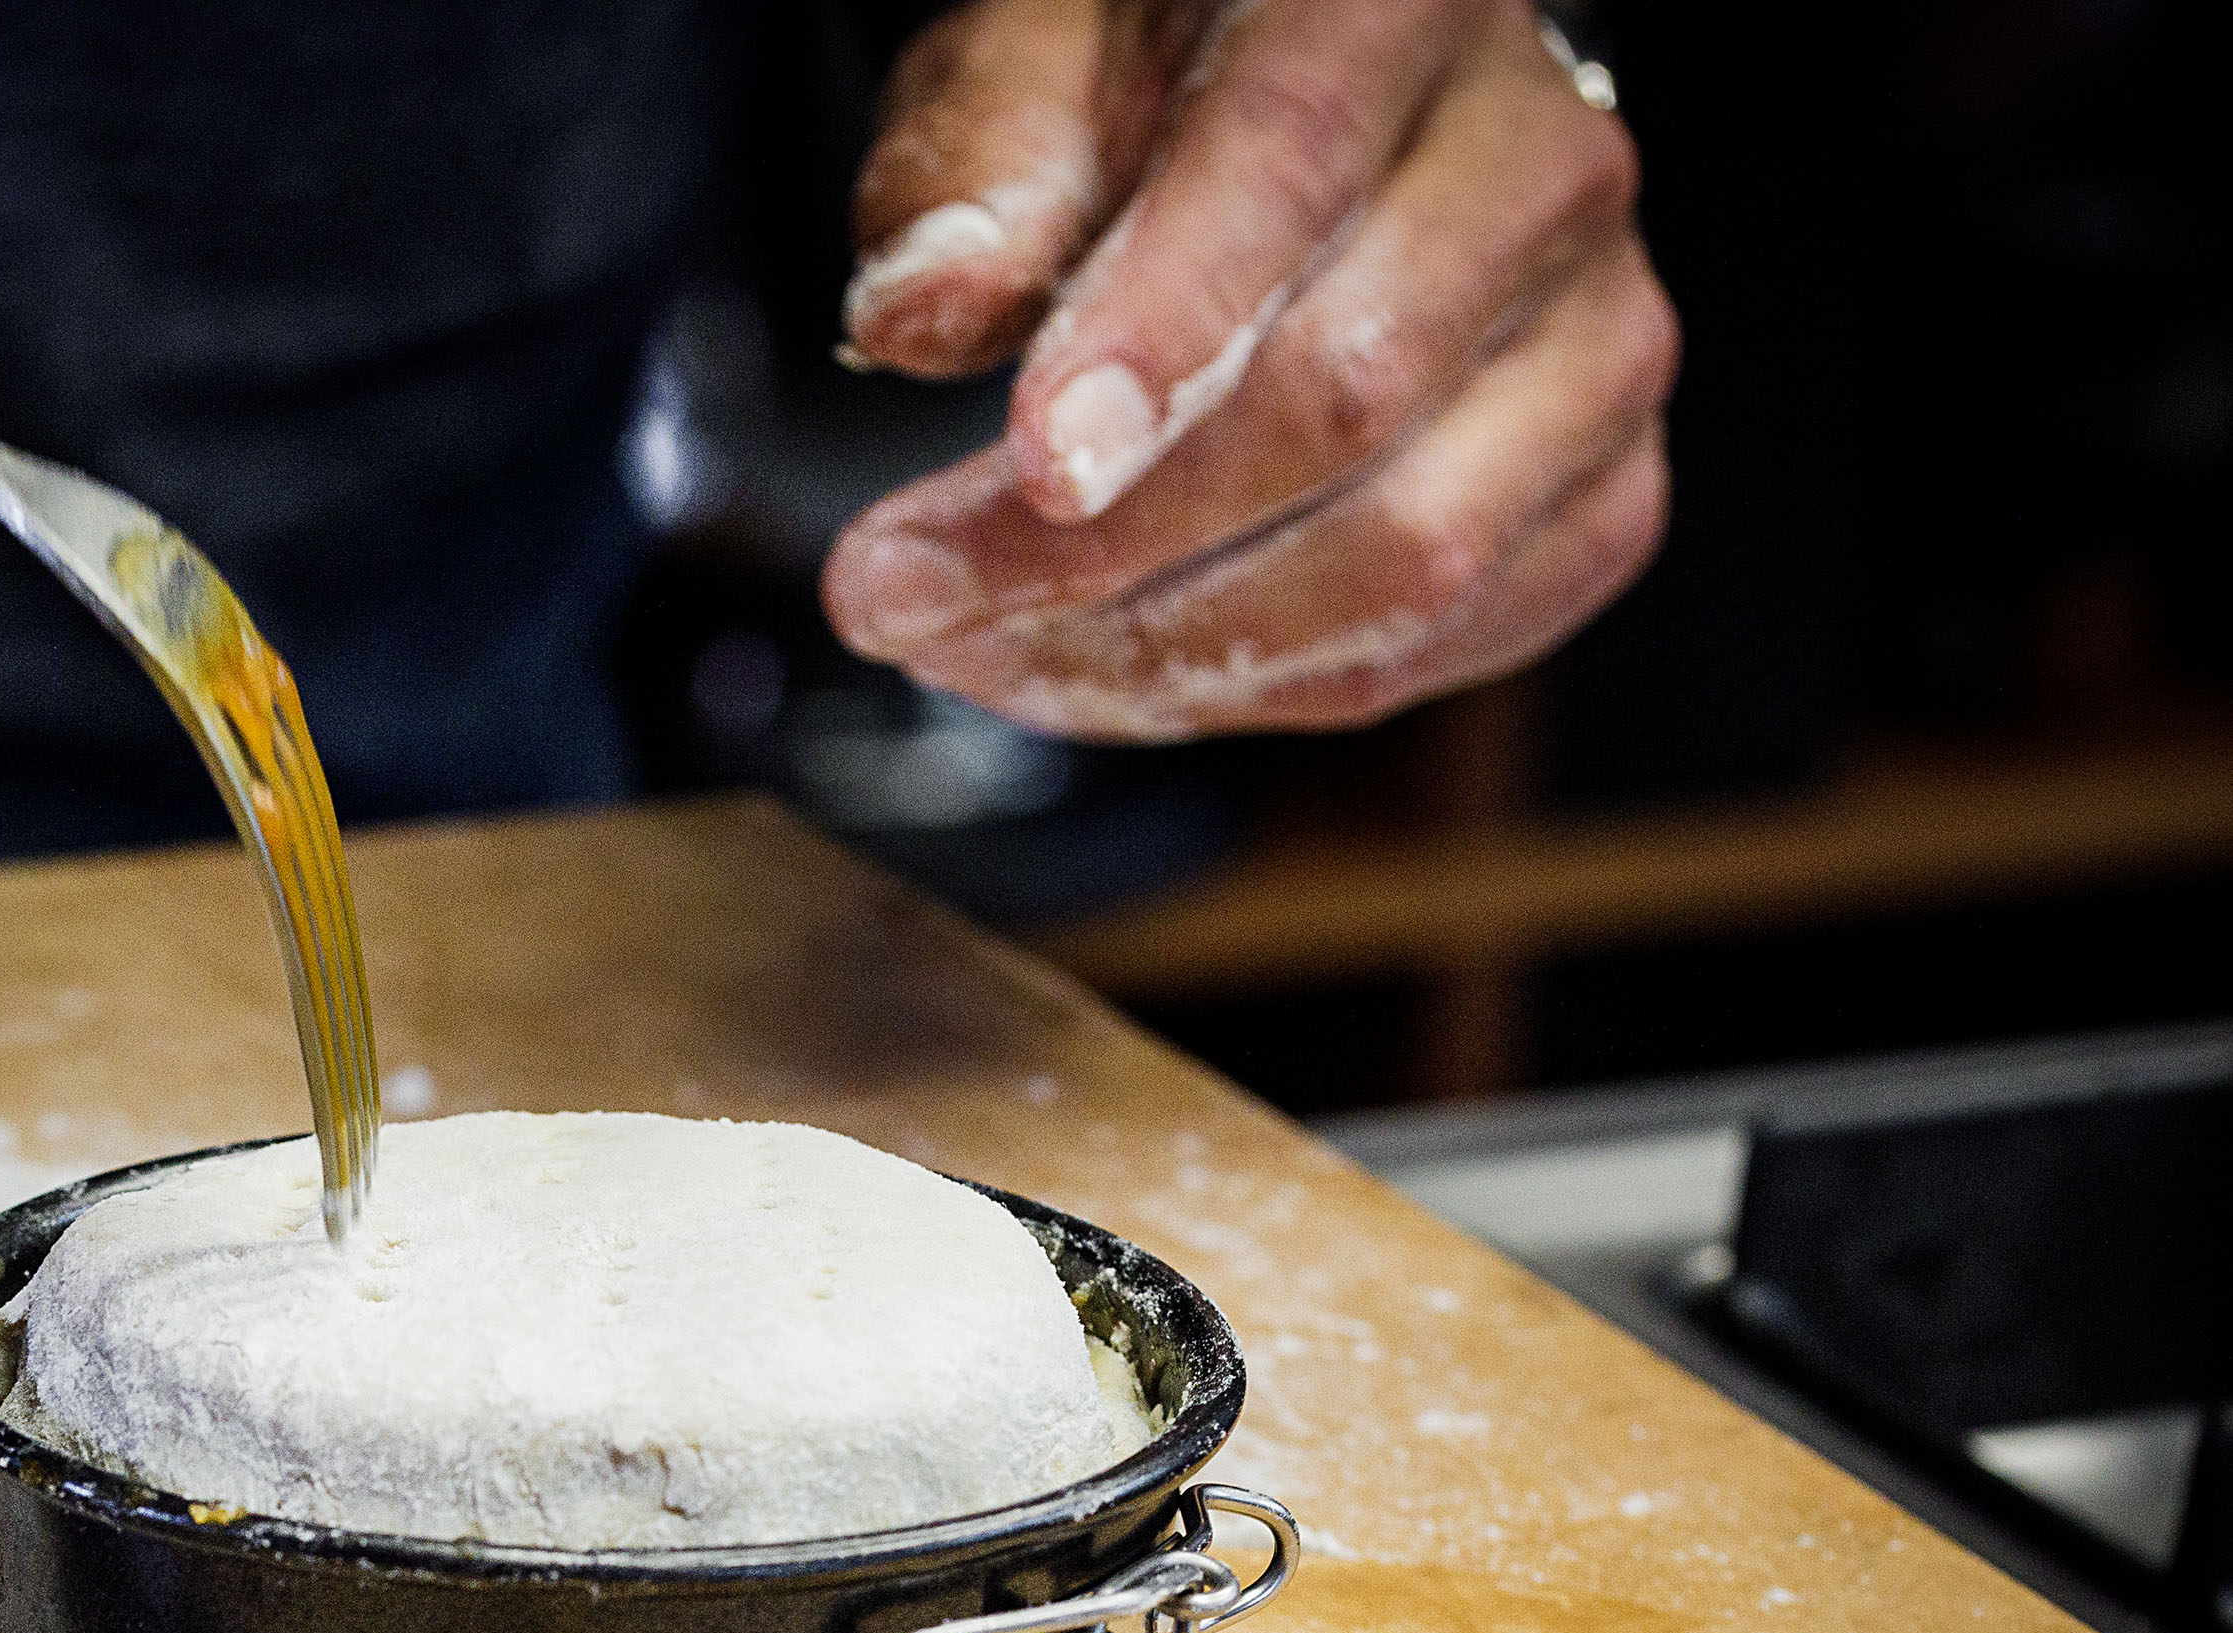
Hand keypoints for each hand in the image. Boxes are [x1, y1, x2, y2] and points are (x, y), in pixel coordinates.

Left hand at [819, 0, 1677, 739]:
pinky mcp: (1605, 492)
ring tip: (975, 654)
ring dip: (1160, 653)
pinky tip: (1104, 677)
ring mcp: (1600, 340)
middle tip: (898, 595)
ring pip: (1405, 558)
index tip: (1028, 471)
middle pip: (1343, 396)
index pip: (1283, 169)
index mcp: (1397, 6)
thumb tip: (918, 315)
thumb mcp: (1034, 62)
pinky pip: (1437, 646)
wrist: (1322, 126)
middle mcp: (1545, 166)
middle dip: (1095, 543)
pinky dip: (1252, 693)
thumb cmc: (1161, 84)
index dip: (1154, 338)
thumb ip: (981, 169)